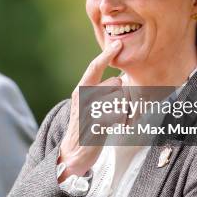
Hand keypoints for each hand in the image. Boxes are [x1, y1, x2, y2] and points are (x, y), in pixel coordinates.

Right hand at [58, 40, 122, 181]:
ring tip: (112, 119)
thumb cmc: (85, 126)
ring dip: (123, 108)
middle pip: (116, 83)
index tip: (117, 44)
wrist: (74, 152)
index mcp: (81, 89)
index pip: (95, 66)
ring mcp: (89, 108)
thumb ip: (99, 90)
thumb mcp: (88, 104)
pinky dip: (122, 120)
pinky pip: (120, 113)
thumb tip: (120, 78)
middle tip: (114, 109)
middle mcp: (83, 95)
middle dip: (121, 95)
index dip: (107, 54)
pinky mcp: (97, 122)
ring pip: (120, 98)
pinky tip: (113, 126)